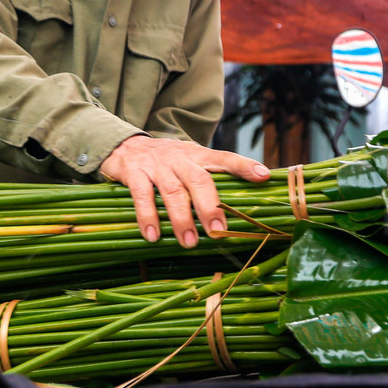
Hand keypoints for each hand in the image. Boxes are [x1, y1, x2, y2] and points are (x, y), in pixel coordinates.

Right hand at [99, 135, 270, 247]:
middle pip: (199, 179)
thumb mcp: (189, 162)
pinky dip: (148, 216)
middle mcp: (179, 158)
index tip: (263, 176)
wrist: (125, 145)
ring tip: (189, 242)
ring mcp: (156, 165)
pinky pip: (141, 195)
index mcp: (197, 155)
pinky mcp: (134, 172)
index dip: (243, 166)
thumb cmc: (166, 163)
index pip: (224, 158)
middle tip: (219, 232)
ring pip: (172, 191)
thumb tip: (238, 207)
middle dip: (210, 207)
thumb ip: (209, 179)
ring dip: (181, 219)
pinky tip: (153, 235)